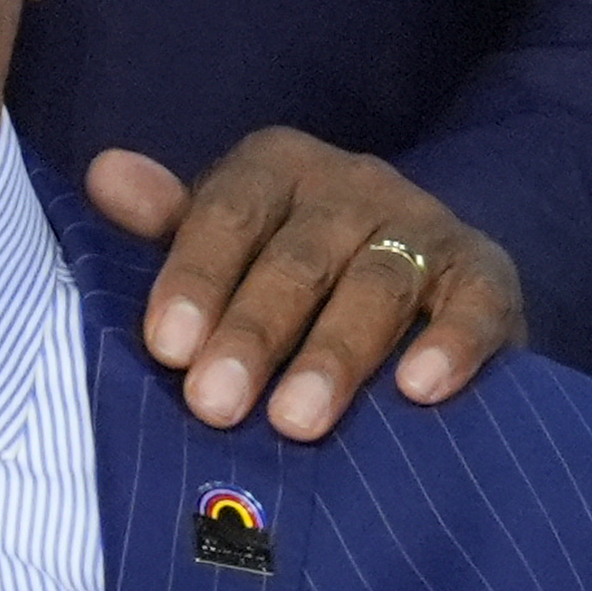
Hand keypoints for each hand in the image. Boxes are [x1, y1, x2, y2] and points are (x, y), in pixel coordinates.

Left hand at [87, 133, 523, 434]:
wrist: (417, 281)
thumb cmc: (287, 274)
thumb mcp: (222, 242)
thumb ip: (165, 223)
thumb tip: (104, 174)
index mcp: (276, 168)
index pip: (227, 213)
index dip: (195, 279)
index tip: (165, 347)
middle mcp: (353, 185)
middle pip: (298, 256)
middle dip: (254, 332)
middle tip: (214, 405)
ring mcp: (425, 226)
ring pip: (378, 284)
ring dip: (335, 355)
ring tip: (296, 423)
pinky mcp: (487, 276)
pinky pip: (474, 304)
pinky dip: (451, 343)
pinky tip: (420, 390)